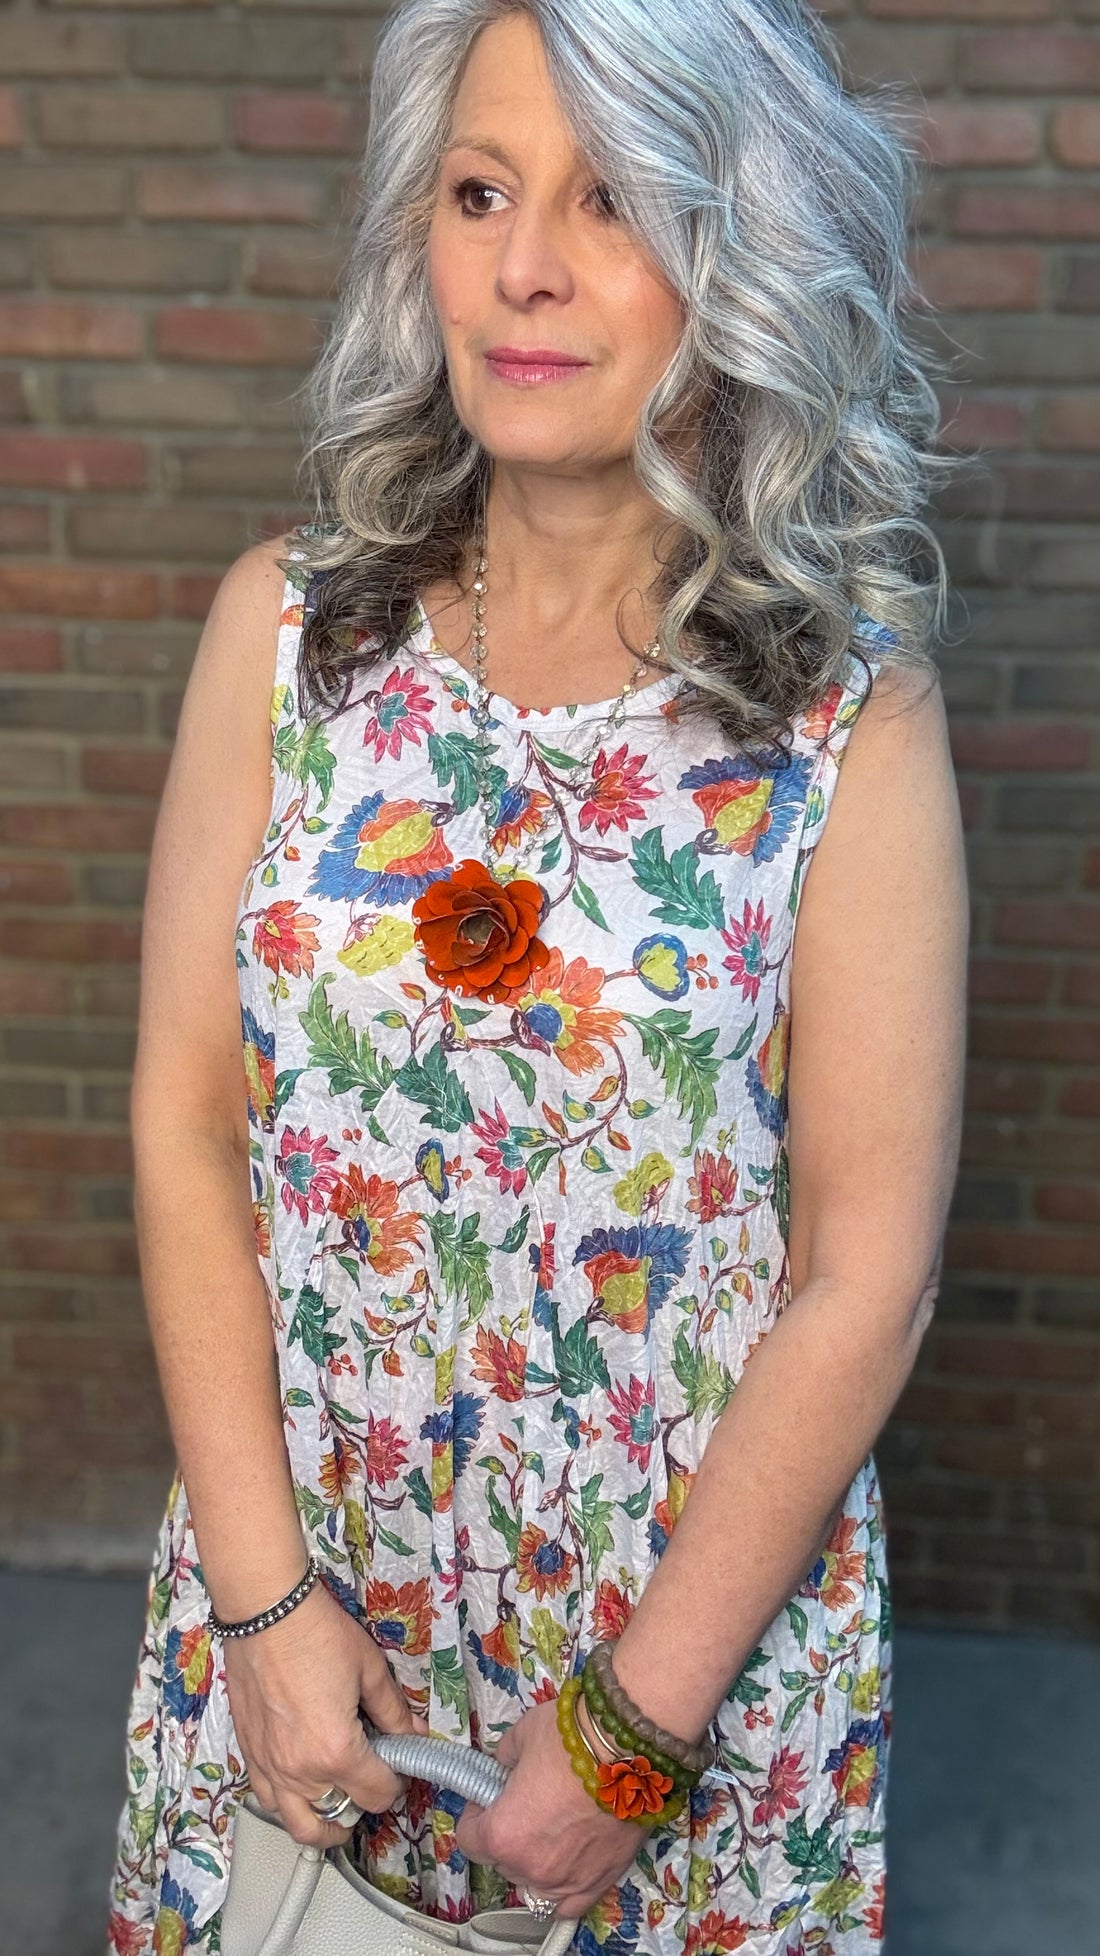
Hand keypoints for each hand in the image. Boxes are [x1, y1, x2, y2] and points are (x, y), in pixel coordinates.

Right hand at [221, 1576, 425, 1847]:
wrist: (266, 1612)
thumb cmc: (318, 1633)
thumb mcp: (370, 1669)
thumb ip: (394, 1711)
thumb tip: (415, 1734)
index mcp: (337, 1752)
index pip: (377, 1795)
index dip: (396, 1784)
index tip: (399, 1768)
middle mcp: (301, 1771)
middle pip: (340, 1816)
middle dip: (363, 1804)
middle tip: (373, 1782)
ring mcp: (269, 1766)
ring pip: (298, 1823)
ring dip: (324, 1821)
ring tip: (339, 1805)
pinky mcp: (248, 1753)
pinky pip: (267, 1800)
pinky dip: (288, 1805)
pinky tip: (302, 1787)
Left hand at [454, 1699, 644, 1920]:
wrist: (629, 1747)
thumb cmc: (571, 1739)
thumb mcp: (522, 1735)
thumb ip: (505, 1757)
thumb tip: (504, 1764)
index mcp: (503, 1834)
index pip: (469, 1840)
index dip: (475, 1814)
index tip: (486, 1798)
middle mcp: (531, 1867)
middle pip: (502, 1862)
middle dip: (506, 1834)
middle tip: (522, 1805)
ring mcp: (567, 1880)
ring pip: (533, 1886)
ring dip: (532, 1864)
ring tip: (546, 1834)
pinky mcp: (600, 1882)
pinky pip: (569, 1905)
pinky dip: (562, 1889)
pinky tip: (565, 1865)